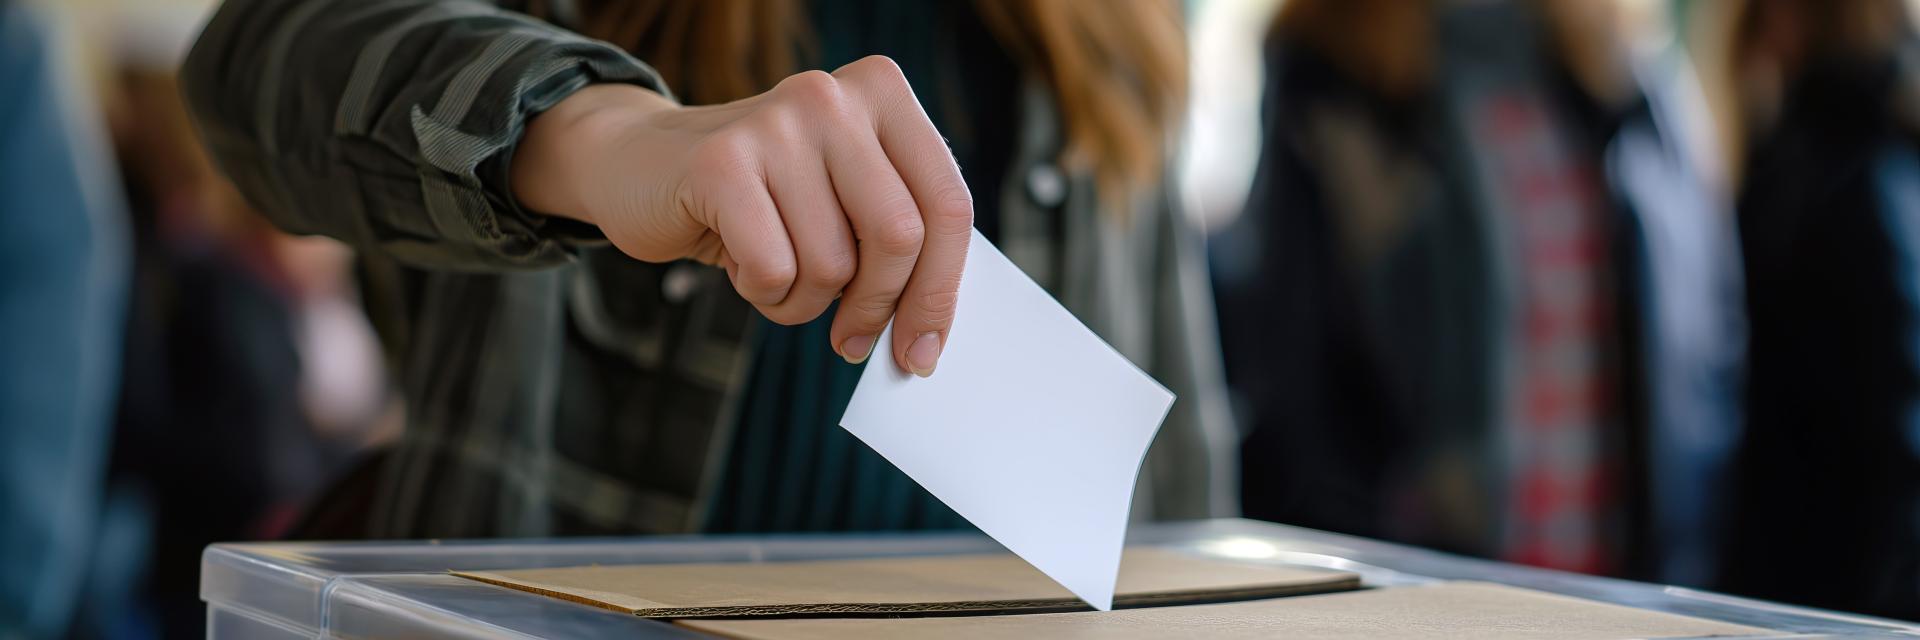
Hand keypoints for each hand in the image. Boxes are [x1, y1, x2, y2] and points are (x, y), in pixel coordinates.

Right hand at [513, 56, 971, 376]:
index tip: (924, 350)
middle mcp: (834, 97)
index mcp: (882, 93)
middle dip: (878, 308)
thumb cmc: (762, 197)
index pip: (947, 204)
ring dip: (805, 301)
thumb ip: (898, 240)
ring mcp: (776, 124)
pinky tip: (738, 263)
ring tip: (775, 272)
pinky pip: (773, 270)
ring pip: (832, 264)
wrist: (639, 164)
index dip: (942, 291)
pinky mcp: (721, 163)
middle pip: (898, 236)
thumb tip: (931, 333)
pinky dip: (761, 293)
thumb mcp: (841, 200)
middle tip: (851, 339)